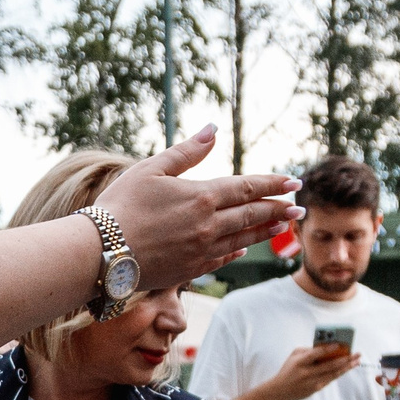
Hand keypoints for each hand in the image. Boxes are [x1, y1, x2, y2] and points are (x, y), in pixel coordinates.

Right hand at [91, 126, 301, 288]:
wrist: (100, 253)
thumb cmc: (120, 205)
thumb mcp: (151, 169)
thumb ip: (186, 151)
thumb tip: (213, 129)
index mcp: (202, 197)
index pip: (247, 187)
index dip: (273, 184)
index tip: (293, 182)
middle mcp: (208, 225)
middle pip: (252, 214)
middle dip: (278, 209)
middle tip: (299, 207)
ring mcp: (201, 251)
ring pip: (243, 238)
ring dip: (266, 231)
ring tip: (284, 226)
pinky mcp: (190, 270)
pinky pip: (223, 259)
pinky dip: (238, 251)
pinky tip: (245, 247)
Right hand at [261, 345, 361, 399]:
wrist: (280, 390)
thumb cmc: (289, 369)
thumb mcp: (294, 356)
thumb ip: (308, 351)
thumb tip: (326, 348)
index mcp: (300, 362)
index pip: (316, 354)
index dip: (328, 349)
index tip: (340, 344)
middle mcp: (307, 373)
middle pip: (329, 365)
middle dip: (345, 359)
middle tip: (356, 354)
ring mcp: (312, 382)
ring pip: (333, 373)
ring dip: (346, 367)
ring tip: (356, 361)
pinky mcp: (316, 388)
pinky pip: (330, 379)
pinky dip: (339, 372)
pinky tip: (347, 368)